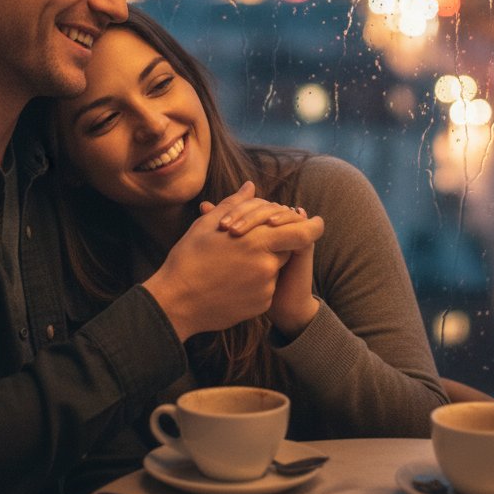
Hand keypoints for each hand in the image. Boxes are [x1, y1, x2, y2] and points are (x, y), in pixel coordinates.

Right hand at [143, 182, 323, 340]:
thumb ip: (235, 204)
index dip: (314, 226)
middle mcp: (266, 266)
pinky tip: (232, 281)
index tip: (318, 220)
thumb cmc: (188, 259)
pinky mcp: (260, 307)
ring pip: (274, 268)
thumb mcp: (207, 225)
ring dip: (263, 261)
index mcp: (256, 242)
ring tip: (233, 263)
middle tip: (253, 240)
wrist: (175, 303)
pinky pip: (266, 287)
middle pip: (286, 248)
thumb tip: (251, 186)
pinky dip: (256, 281)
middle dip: (276, 242)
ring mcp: (265, 289)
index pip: (301, 233)